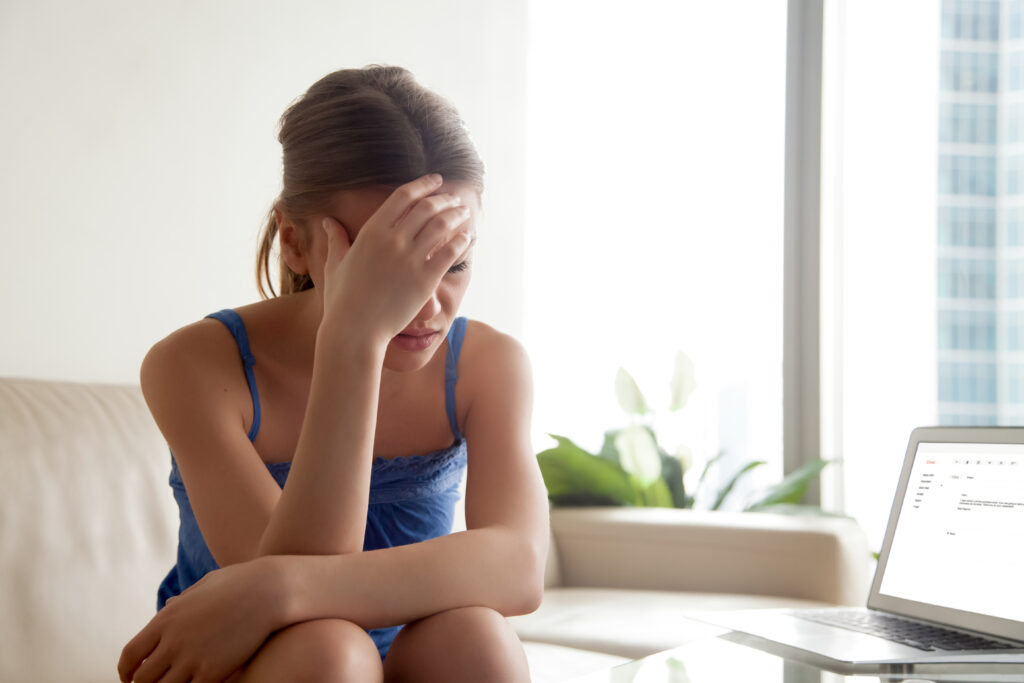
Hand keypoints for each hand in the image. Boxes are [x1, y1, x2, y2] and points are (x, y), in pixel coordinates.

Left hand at [118, 558, 284, 682]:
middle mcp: (173, 641)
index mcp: (165, 619)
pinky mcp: (214, 672)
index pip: (130, 655)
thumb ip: (181, 600)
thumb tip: (167, 606)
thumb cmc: (240, 583)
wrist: (270, 590)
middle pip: (143, 679)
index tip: (131, 678)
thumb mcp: (204, 586)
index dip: (126, 672)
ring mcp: (192, 658)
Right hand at [319, 174, 471, 345]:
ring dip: (456, 215)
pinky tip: (467, 237)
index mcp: (372, 231)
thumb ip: (336, 240)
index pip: (403, 196)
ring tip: (464, 213)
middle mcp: (393, 240)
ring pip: (442, 225)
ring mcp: (411, 258)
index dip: (423, 184)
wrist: (355, 330)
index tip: (435, 180)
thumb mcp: (336, 265)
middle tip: (454, 198)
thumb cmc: (343, 300)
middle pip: (427, 207)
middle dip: (444, 199)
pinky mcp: (426, 279)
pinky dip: (461, 241)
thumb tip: (327, 221)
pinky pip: (450, 252)